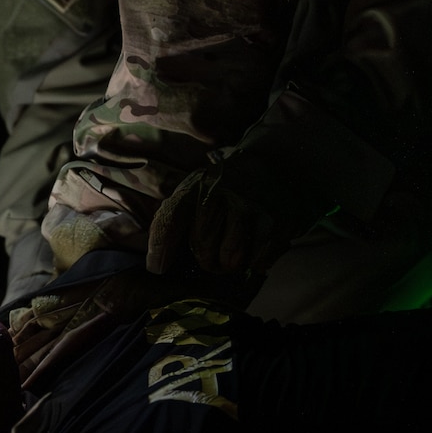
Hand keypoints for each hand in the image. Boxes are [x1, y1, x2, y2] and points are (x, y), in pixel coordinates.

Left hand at [147, 159, 315, 280]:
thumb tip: (155, 265)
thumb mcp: (196, 189)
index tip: (157, 269)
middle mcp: (221, 191)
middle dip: (207, 260)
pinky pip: (259, 260)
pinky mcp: (276, 220)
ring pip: (231, 258)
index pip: (171, 218)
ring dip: (231, 264)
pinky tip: (257, 248)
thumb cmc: (225, 187)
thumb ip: (172, 219)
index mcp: (196, 185)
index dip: (160, 247)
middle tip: (214, 258)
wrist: (276, 163)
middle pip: (203, 247)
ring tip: (235, 254)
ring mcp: (250, 205)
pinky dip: (256, 262)